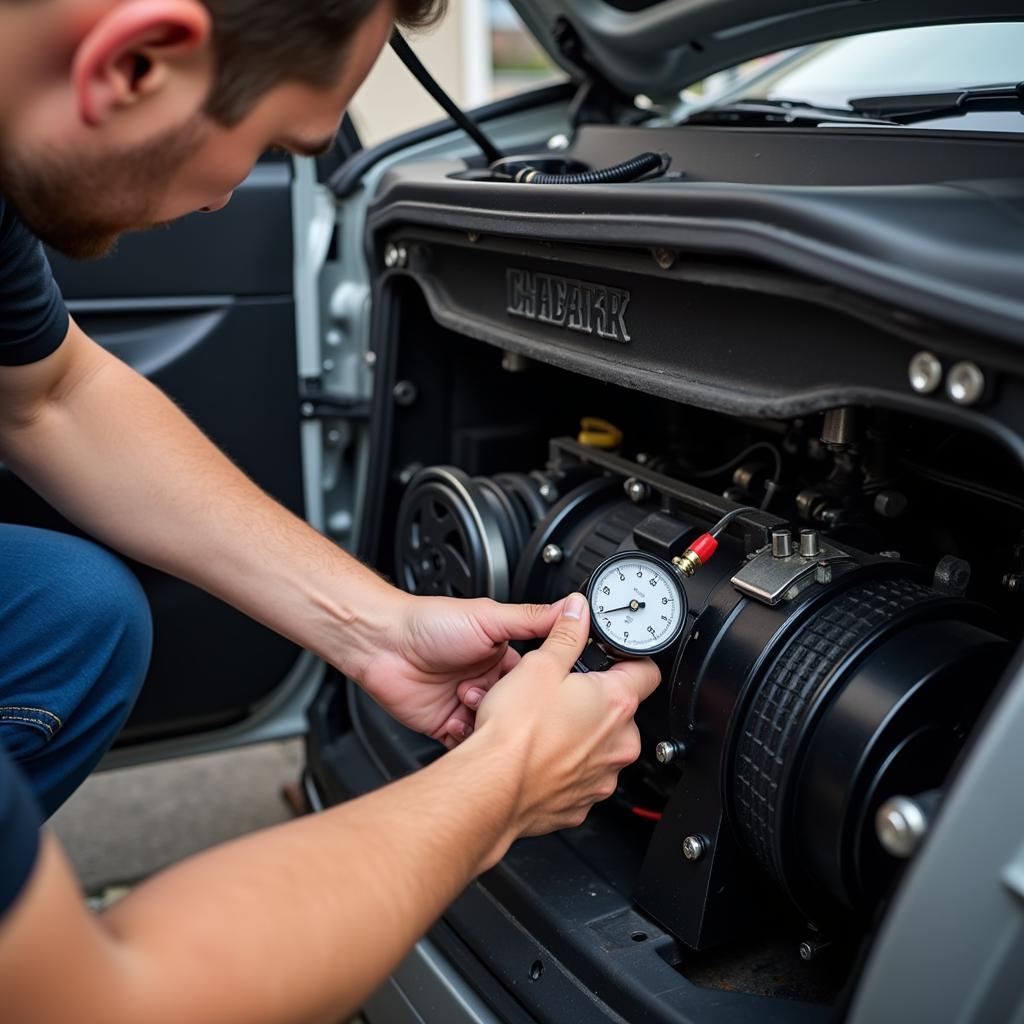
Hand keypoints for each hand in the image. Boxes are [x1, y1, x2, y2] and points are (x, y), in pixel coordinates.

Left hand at [356, 593, 565, 746]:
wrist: (383, 643)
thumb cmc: (430, 623)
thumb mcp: (490, 618)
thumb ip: (531, 619)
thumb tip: (570, 607)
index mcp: (500, 657)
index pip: (533, 680)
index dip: (538, 690)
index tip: (545, 695)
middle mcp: (484, 682)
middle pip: (513, 710)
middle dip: (511, 713)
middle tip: (509, 708)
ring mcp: (464, 705)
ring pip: (491, 731)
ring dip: (488, 725)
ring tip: (478, 710)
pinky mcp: (443, 725)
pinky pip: (464, 745)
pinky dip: (467, 741)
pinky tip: (464, 727)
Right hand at [472, 593, 660, 842]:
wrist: (490, 788)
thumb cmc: (515, 732)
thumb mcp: (540, 665)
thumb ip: (566, 634)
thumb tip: (578, 612)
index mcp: (616, 703)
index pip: (646, 670)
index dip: (627, 658)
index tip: (609, 657)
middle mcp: (619, 744)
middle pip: (619, 711)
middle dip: (593, 700)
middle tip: (561, 693)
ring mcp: (602, 777)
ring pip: (598, 746)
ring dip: (578, 735)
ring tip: (544, 726)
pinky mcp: (581, 804)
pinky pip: (579, 777)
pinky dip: (563, 766)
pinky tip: (538, 756)